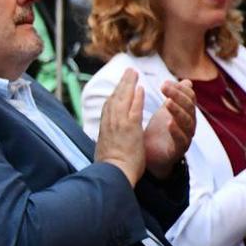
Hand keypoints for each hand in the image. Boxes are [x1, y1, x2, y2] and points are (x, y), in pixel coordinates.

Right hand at [93, 68, 146, 185]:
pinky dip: (136, 97)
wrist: (112, 174)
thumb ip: (107, 141)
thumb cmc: (109, 168)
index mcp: (104, 129)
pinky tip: (141, 88)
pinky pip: (134, 109)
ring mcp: (119, 124)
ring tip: (133, 73)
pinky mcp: (130, 128)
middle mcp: (110, 123)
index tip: (120, 86)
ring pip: (123, 99)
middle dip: (121, 84)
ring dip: (128, 84)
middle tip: (128, 71)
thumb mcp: (105, 151)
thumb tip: (106, 141)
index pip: (109, 106)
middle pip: (114, 98)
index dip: (115, 94)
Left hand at [143, 79, 195, 178]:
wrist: (150, 157)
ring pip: (186, 122)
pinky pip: (181, 140)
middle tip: (164, 87)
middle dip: (177, 95)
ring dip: (177, 111)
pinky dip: (176, 131)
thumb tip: (187, 81)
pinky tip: (169, 123)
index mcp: (187, 113)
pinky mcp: (178, 151)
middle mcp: (189, 124)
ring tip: (167, 103)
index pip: (189, 97)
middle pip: (188, 107)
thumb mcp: (165, 111)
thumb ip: (175, 97)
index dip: (179, 89)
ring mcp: (186, 138)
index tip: (165, 82)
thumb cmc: (159, 133)